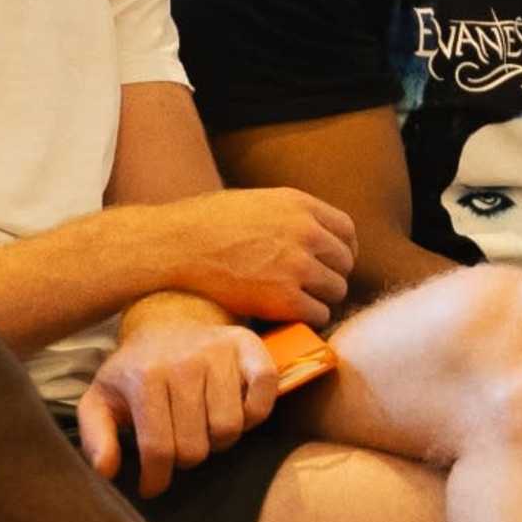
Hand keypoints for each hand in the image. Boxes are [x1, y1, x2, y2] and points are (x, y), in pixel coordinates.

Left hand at [78, 294, 278, 493]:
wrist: (167, 320)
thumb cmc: (136, 370)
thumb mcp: (102, 399)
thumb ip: (95, 436)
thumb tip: (107, 470)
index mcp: (143, 377)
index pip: (158, 449)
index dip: (156, 478)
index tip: (153, 486)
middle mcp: (183, 362)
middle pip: (196, 446)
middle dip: (187, 457)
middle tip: (180, 444)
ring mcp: (218, 352)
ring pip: (229, 428)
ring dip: (219, 440)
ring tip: (204, 427)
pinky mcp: (248, 345)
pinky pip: (263, 397)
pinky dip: (254, 414)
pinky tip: (235, 410)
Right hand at [149, 184, 358, 331]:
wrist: (174, 245)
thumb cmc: (205, 224)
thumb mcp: (257, 202)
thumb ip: (290, 216)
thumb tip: (315, 236)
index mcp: (299, 205)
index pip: (347, 230)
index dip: (342, 250)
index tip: (330, 263)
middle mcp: (306, 232)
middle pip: (344, 263)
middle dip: (330, 275)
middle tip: (309, 288)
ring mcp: (298, 265)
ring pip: (336, 290)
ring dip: (320, 299)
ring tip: (295, 301)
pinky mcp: (285, 298)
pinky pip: (318, 315)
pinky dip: (307, 319)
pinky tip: (286, 315)